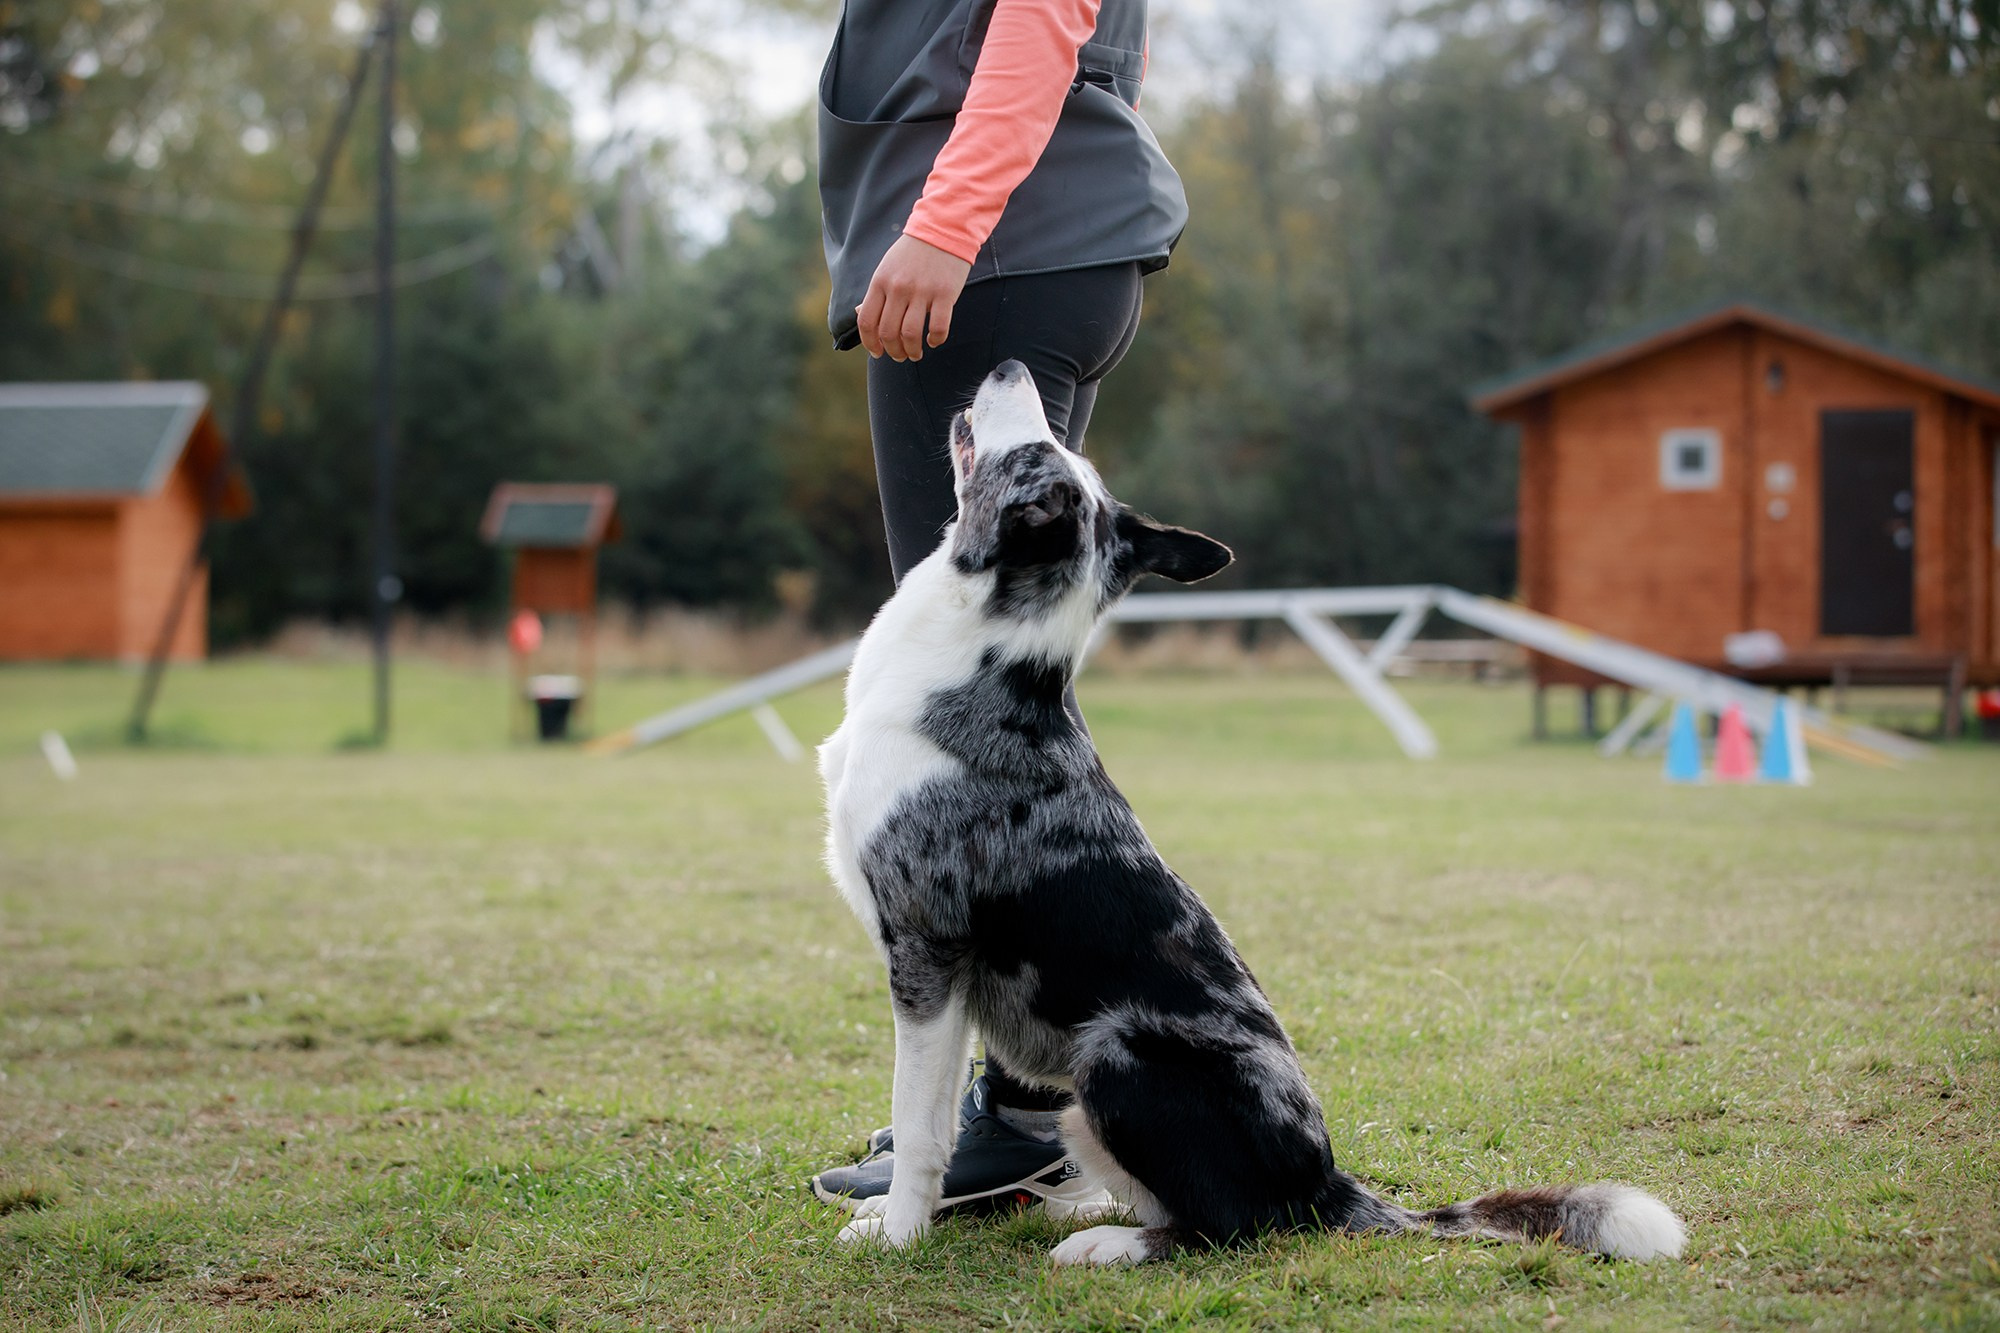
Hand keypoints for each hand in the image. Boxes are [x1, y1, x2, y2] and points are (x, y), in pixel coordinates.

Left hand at [856, 234, 971, 361]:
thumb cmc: (912, 253)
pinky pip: (938, 327)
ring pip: (910, 335)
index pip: (867, 322)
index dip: (870, 344)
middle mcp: (898, 288)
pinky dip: (936, 340)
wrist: (942, 229)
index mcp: (880, 282)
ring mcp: (922, 291)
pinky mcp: (945, 294)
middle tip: (900, 356)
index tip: (877, 353)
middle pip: (888, 333)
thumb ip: (875, 293)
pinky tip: (934, 340)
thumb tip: (860, 315)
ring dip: (912, 351)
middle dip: (893, 352)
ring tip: (915, 354)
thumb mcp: (886, 269)